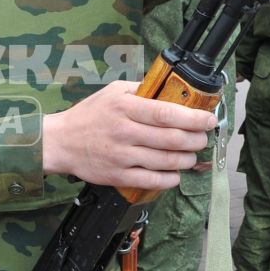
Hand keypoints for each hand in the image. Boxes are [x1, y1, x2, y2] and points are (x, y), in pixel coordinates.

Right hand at [40, 81, 214, 189]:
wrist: (60, 142)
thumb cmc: (88, 115)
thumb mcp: (112, 91)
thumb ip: (141, 88)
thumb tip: (171, 89)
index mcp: (124, 107)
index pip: (166, 113)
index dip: (193, 118)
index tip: (208, 120)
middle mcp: (124, 132)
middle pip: (172, 139)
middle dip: (196, 140)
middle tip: (202, 139)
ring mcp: (121, 156)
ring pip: (166, 161)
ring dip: (187, 160)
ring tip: (191, 155)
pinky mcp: (118, 176)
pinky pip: (152, 181)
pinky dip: (171, 179)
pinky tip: (176, 173)